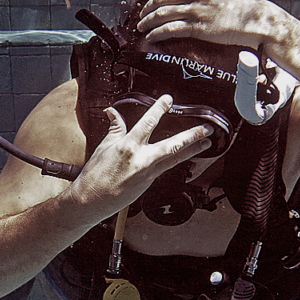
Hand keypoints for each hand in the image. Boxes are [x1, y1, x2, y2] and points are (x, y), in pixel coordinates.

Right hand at [67, 95, 212, 218]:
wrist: (91, 201)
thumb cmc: (95, 175)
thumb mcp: (103, 147)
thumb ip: (114, 129)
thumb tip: (112, 112)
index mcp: (128, 147)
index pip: (147, 123)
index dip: (159, 109)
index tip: (168, 99)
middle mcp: (141, 160)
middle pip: (172, 145)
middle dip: (192, 136)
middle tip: (207, 129)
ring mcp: (148, 173)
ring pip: (175, 158)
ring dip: (193, 150)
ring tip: (207, 142)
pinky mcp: (149, 183)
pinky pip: (167, 168)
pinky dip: (178, 160)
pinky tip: (187, 155)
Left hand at [137, 0, 272, 47]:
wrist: (258, 20)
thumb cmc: (246, 3)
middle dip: (147, 8)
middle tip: (142, 15)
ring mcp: (196, 10)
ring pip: (162, 14)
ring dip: (148, 21)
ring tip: (142, 27)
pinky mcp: (199, 28)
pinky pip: (171, 29)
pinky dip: (157, 33)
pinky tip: (152, 37)